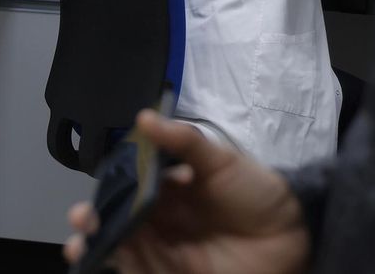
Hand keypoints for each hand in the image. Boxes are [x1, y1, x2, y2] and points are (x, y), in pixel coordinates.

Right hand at [63, 111, 309, 273]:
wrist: (292, 238)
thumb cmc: (260, 195)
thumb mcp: (223, 160)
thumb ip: (184, 141)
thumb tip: (145, 117)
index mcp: (172, 188)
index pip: (132, 183)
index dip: (111, 183)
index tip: (98, 179)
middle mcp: (163, 219)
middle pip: (119, 216)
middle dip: (94, 214)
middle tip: (83, 214)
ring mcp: (164, 250)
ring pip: (119, 244)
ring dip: (95, 240)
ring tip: (82, 235)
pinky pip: (133, 269)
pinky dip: (113, 262)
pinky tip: (97, 255)